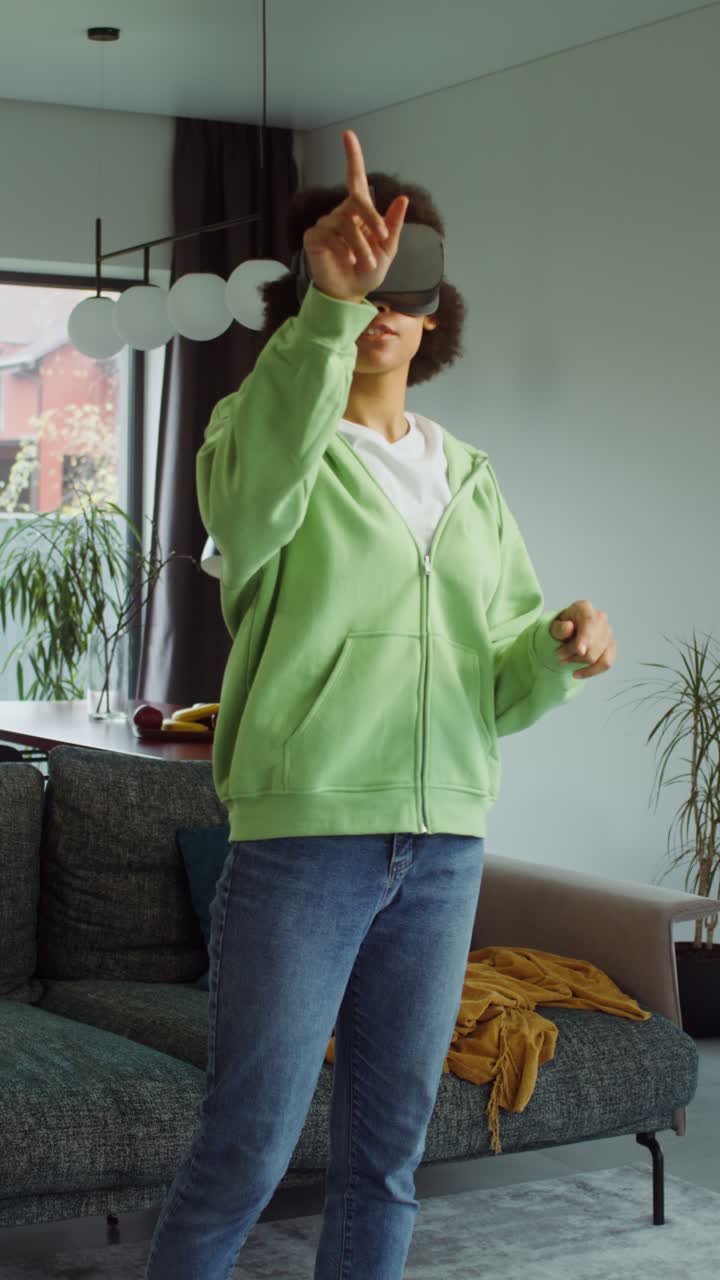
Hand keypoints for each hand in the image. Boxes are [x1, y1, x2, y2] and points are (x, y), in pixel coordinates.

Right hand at [302, 129, 407, 302]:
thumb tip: (402, 198)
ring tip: (365, 263)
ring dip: (361, 246)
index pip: (355, 179)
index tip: (348, 134)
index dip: (352, 156)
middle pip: (357, 204)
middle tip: (383, 241)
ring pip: (345, 224)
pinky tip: (347, 261)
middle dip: (373, 221)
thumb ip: (393, 226)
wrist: (350, 294)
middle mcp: (341, 213)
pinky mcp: (313, 238)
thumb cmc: (367, 271)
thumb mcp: (387, 251)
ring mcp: (325, 224)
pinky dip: (343, 251)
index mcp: (360, 213)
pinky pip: (329, 236)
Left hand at [549, 601, 615, 679]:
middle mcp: (600, 618)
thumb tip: (569, 628)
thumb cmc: (560, 628)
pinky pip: (605, 664)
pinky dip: (590, 671)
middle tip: (558, 655)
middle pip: (592, 643)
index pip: (589, 622)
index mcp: (584, 608)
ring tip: (565, 659)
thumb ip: (559, 628)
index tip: (579, 651)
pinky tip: (576, 674)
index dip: (585, 637)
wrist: (567, 633)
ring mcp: (609, 632)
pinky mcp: (611, 647)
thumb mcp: (554, 627)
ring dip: (578, 662)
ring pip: (596, 656)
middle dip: (573, 653)